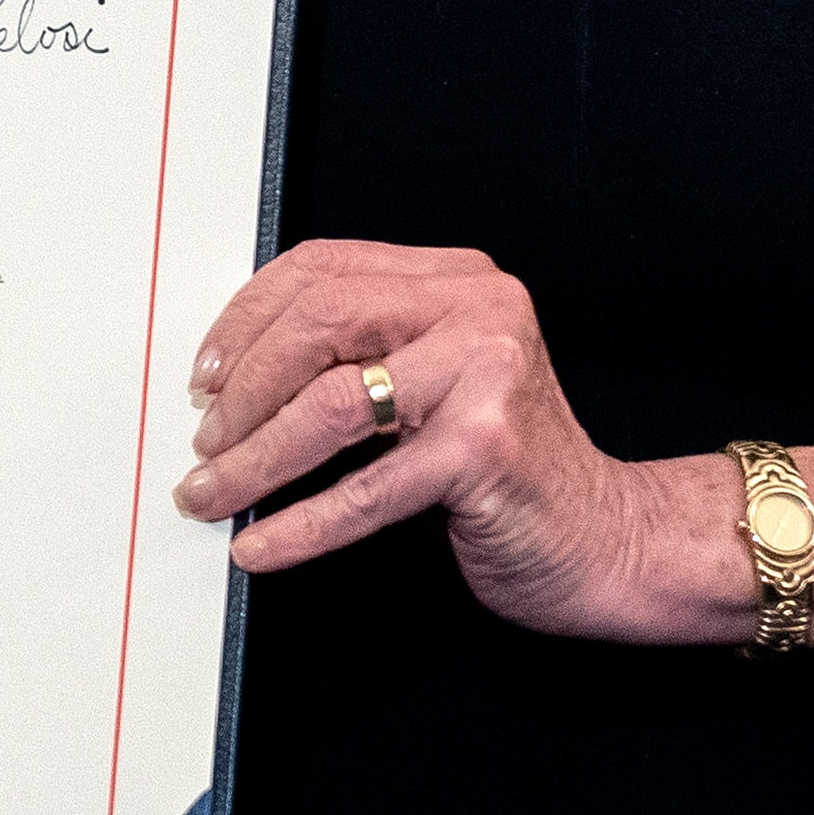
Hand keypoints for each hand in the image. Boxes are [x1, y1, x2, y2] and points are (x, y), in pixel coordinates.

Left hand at [171, 240, 734, 643]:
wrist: (609, 541)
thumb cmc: (510, 467)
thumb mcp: (434, 384)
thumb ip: (360, 357)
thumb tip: (230, 380)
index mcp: (457, 282)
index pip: (323, 270)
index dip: (247, 319)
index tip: (205, 373)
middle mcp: (477, 311)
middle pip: (318, 326)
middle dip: (242, 390)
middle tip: (204, 440)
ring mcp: (486, 375)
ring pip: (331, 405)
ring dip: (255, 459)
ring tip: (213, 492)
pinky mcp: (485, 449)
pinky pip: (364, 488)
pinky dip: (300, 523)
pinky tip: (262, 544)